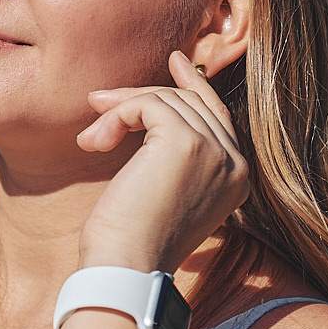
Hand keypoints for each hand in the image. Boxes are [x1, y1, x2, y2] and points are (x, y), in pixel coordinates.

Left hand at [75, 53, 249, 273]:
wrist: (126, 267)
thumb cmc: (130, 240)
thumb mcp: (162, 192)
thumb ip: (172, 158)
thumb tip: (150, 115)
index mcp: (237, 179)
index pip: (219, 117)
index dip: (196, 86)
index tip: (176, 61)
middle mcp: (236, 164)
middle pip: (191, 103)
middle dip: (141, 97)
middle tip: (99, 100)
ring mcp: (216, 151)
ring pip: (165, 100)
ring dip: (119, 113)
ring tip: (91, 141)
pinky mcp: (187, 142)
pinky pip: (147, 105)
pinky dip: (116, 117)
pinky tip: (95, 143)